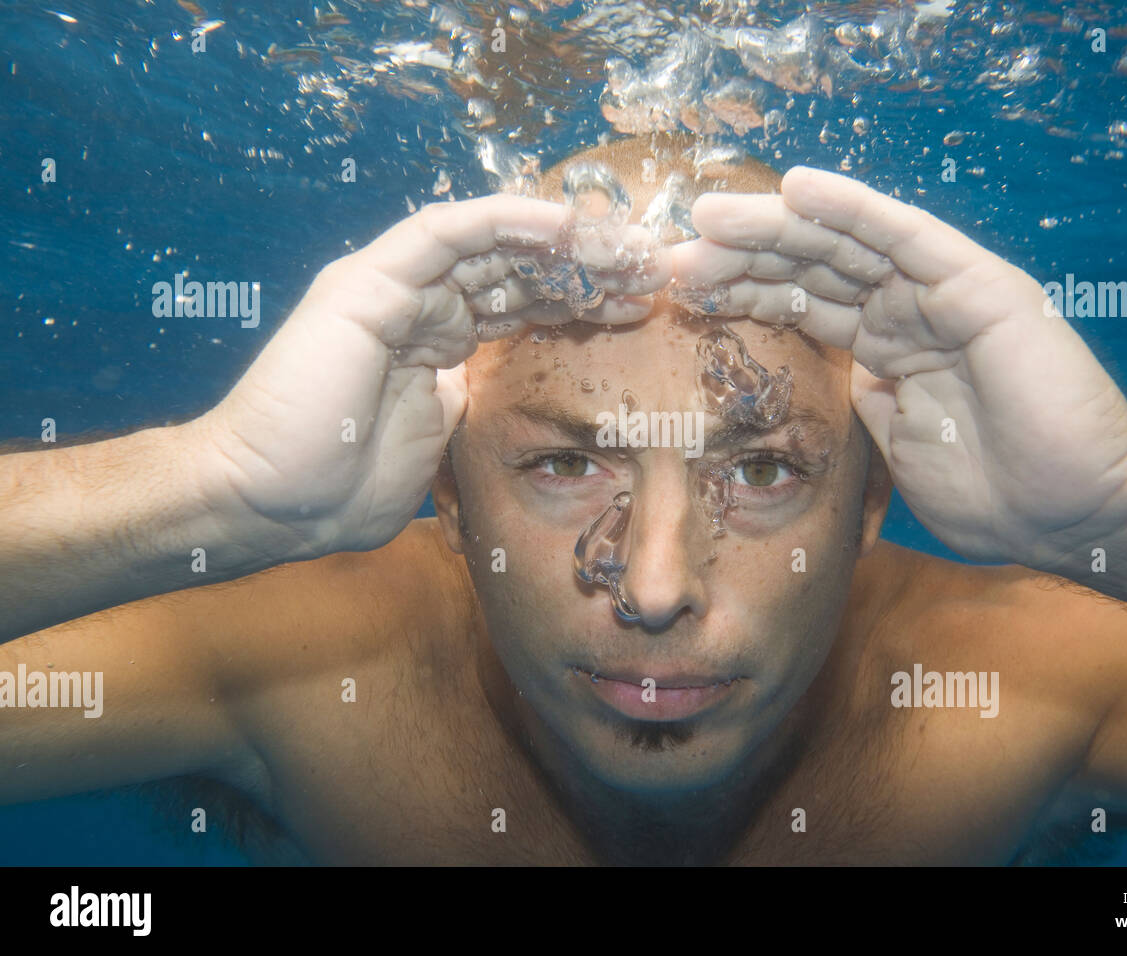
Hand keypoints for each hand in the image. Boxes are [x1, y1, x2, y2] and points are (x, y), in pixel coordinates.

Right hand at [193, 193, 667, 558]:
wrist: (267, 505)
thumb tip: (491, 395)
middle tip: (650, 269)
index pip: (518, 305)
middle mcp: (416, 304)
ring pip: (490, 242)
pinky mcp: (369, 281)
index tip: (639, 306)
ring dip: (560, 240)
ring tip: (622, 245)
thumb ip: (462, 408)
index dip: (578, 300)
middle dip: (585, 266)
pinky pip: (447, 232)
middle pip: (515, 269)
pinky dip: (505, 221)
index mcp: (431, 341)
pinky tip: (563, 225)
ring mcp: (392, 287)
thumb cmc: (337, 490)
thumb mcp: (432, 445)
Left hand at [671, 166, 1126, 566]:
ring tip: (709, 214)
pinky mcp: (975, 284)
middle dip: (741, 258)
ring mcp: (941, 294)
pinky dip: (852, 208)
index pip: (802, 308)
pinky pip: (904, 235)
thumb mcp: (901, 453)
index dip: (743, 296)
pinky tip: (795, 190)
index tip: (681, 294)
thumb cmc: (999, 497)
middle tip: (674, 254)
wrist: (1076, 514)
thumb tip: (840, 379)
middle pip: (811, 269)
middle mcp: (909, 313)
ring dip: (776, 225)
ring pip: (846, 243)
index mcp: (888, 351)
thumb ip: (867, 407)